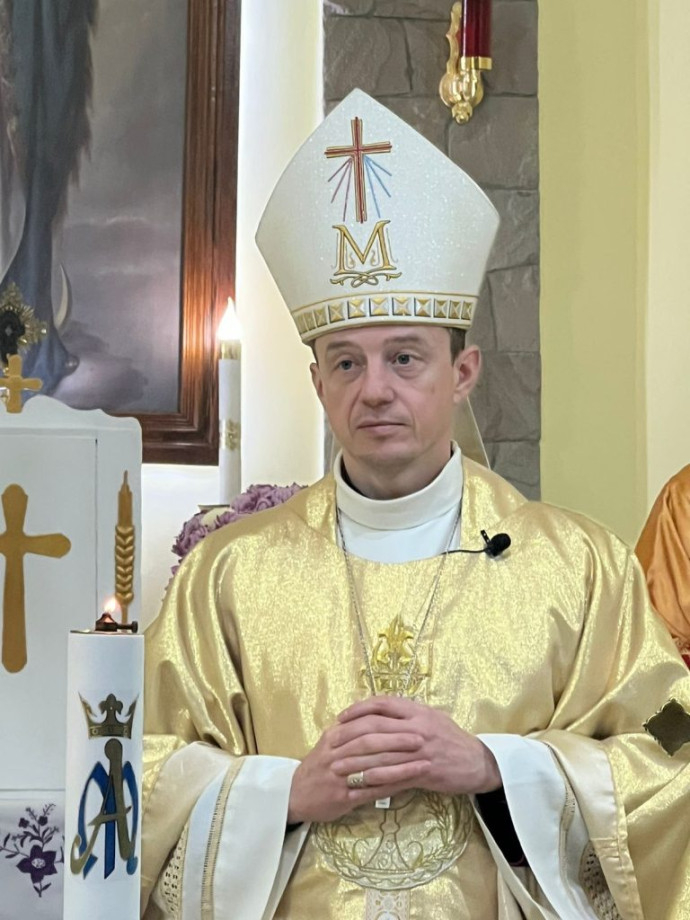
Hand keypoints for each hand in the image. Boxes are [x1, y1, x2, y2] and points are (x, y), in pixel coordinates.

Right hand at [287, 714, 427, 824]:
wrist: (295, 794)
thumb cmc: (319, 766)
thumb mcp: (330, 742)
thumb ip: (351, 729)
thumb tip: (380, 714)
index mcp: (334, 737)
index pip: (364, 725)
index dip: (389, 722)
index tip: (412, 721)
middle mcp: (335, 754)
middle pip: (370, 744)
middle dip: (398, 740)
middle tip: (422, 739)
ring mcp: (339, 777)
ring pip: (373, 767)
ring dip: (401, 764)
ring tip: (424, 762)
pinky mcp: (343, 798)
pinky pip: (372, 791)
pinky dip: (392, 786)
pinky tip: (410, 784)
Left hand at [333, 696, 501, 796]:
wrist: (478, 762)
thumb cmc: (452, 739)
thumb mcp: (431, 717)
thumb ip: (407, 714)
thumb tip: (380, 711)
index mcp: (417, 711)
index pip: (382, 704)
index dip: (358, 709)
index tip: (340, 717)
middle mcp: (417, 727)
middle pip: (375, 729)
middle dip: (349, 737)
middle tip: (329, 744)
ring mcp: (420, 750)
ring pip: (380, 755)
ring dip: (355, 763)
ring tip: (336, 769)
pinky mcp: (424, 772)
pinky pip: (393, 779)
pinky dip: (373, 784)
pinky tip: (358, 788)